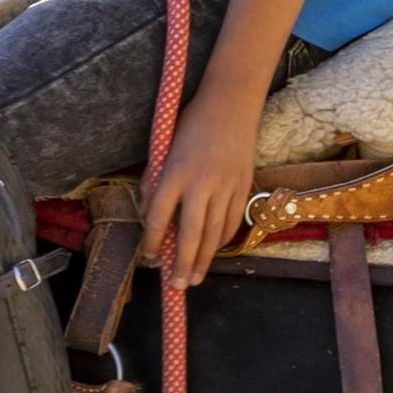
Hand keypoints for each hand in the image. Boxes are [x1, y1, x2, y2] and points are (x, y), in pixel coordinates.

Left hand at [139, 82, 262, 288]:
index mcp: (174, 174)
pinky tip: (213, 251)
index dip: (152, 240)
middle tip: (178, 286)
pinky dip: (222, 240)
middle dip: (182, 264)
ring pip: (213, 234)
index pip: (158, 216)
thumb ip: (156, 181)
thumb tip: (150, 211)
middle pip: (189, 234)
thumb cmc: (190, 124)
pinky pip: (232, 222)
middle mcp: (200, 185)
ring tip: (195, 278)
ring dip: (204, 259)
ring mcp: (225, 188)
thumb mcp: (163, 149)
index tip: (149, 256)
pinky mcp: (244, 188)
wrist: (230, 105)